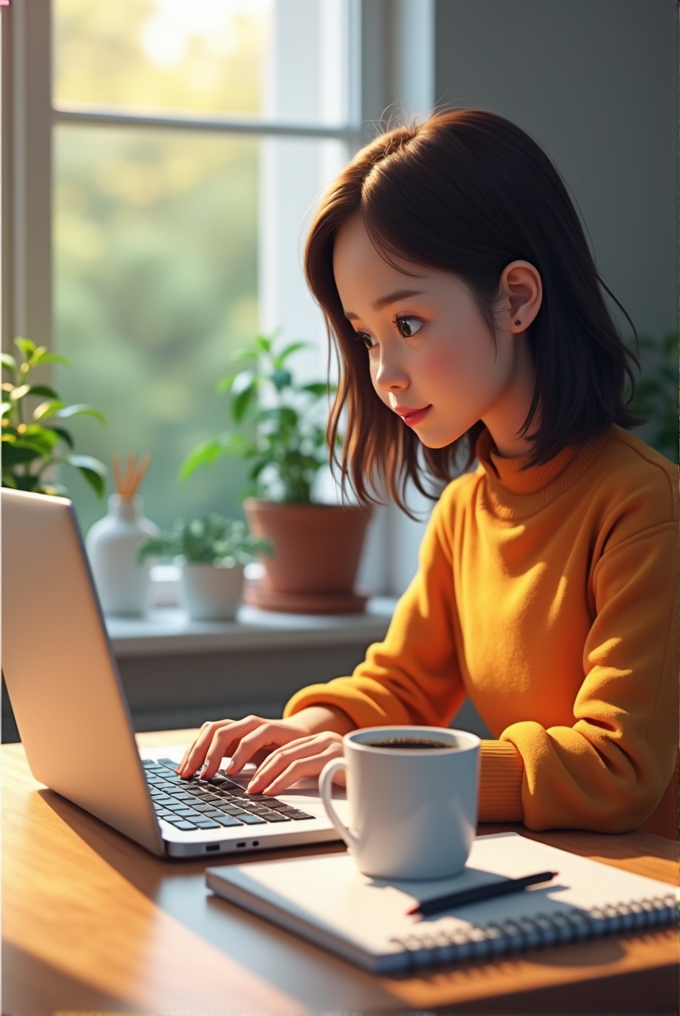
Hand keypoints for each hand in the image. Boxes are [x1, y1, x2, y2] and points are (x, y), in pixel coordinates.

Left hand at [176, 715, 315, 780]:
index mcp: (235, 732)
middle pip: (215, 729)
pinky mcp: (277, 729)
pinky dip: (243, 754)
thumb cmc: (277, 753)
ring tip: (210, 774)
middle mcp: (244, 725)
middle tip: (191, 775)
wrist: (312, 743)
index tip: (181, 773)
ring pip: (232, 731)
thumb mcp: (249, 760)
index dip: (191, 751)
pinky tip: (236, 771)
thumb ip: (229, 763)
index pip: (206, 734)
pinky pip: (257, 738)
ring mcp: (260, 725)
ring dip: (217, 753)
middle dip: (199, 752)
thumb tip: (200, 779)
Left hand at [245, 731, 345, 794]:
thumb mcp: (331, 774)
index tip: (252, 781)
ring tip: (254, 790)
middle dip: (260, 770)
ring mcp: (328, 746)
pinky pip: (299, 767)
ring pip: (287, 757)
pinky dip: (281, 780)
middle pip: (282, 752)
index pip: (284, 750)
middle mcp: (323, 739)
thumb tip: (283, 786)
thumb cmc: (355, 781)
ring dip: (266, 775)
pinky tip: (271, 790)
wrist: (391, 780)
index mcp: (320, 741)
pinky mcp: (333, 757)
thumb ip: (312, 773)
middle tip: (248, 788)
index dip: (264, 765)